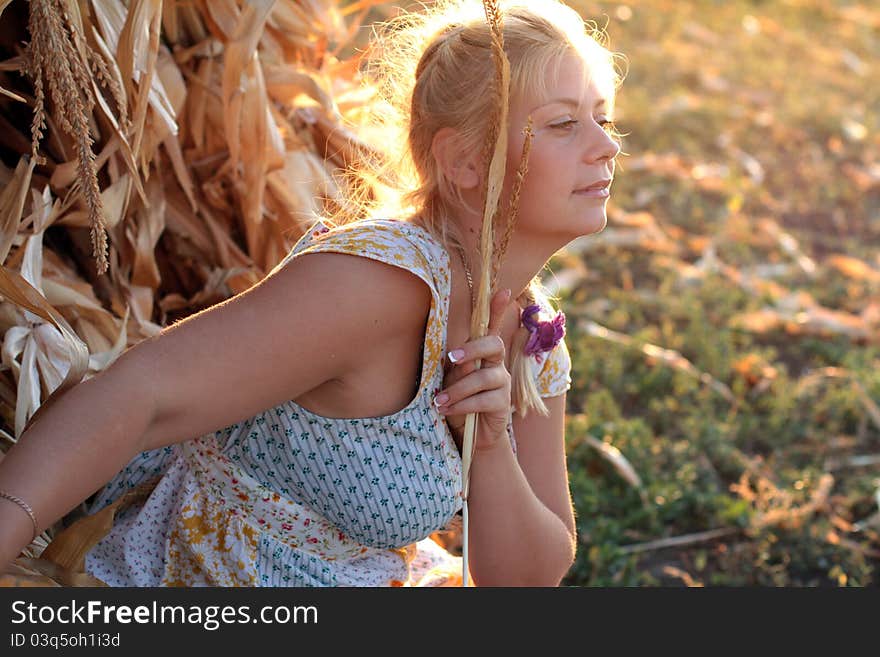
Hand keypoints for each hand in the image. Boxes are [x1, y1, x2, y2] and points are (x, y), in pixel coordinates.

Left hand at [436, 288, 513, 452]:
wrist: (468, 436)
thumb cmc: (456, 402)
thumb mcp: (450, 382)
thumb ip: (456, 369)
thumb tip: (458, 360)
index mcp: (482, 354)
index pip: (491, 328)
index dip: (498, 309)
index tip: (504, 291)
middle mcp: (496, 364)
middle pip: (493, 345)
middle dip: (473, 349)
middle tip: (452, 358)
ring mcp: (502, 384)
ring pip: (482, 378)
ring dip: (457, 390)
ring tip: (439, 402)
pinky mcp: (503, 404)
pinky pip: (482, 400)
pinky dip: (461, 406)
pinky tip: (447, 411)